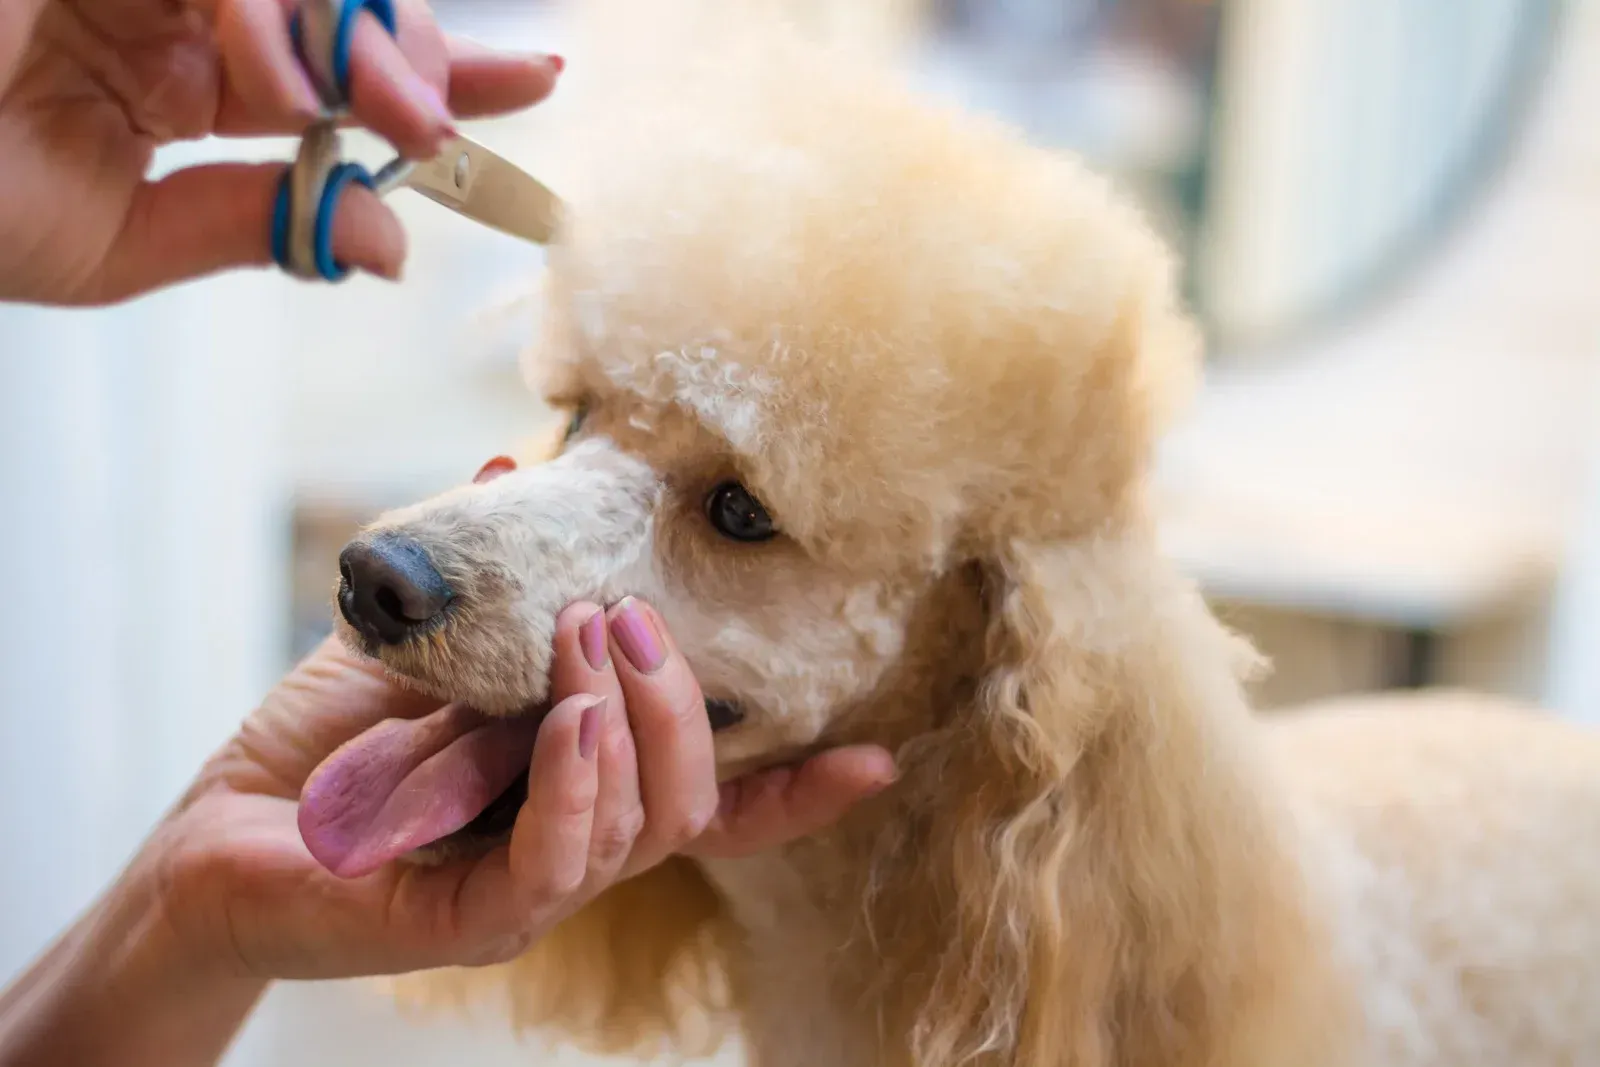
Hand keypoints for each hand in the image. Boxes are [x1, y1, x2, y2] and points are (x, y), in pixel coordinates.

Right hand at [0, 0, 559, 304]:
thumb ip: (249, 229)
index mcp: (175, 78)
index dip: (437, 74)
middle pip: (335, 4)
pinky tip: (277, 81)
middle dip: (417, 55)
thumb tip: (389, 243)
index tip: (535, 87)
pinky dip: (264, 12)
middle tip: (463, 118)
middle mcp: (165, 8)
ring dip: (360, 40)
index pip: (332, 72)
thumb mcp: (113, 246)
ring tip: (395, 116)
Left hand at [143, 598, 897, 980]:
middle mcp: (573, 847)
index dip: (795, 793)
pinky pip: (556, 863)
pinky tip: (569, 718)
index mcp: (579, 792)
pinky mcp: (468, 917)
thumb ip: (479, 588)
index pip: (710, 805)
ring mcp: (528, 891)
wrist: (212, 841)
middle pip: (690, 800)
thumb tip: (510, 474)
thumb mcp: (418, 652)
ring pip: (641, 825)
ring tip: (594, 634)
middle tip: (637, 614)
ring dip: (629, 718)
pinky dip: (576, 783)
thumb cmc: (322, 752)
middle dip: (685, 699)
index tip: (879, 759)